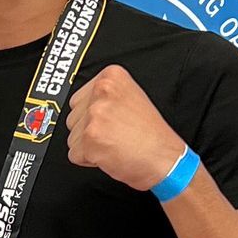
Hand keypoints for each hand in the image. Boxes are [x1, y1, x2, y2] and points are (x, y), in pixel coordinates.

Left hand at [66, 64, 184, 192]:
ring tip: (114, 143)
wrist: (166, 159)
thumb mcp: (131, 97)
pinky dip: (88, 160)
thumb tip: (83, 104)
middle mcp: (101, 91)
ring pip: (72, 137)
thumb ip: (104, 96)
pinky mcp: (90, 138)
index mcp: (111, 76)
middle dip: (88, 131)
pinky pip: (74, 155)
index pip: (78, 99)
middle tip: (114, 133)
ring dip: (88, 146)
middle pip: (72, 118)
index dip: (92, 116)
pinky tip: (110, 154)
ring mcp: (95, 114)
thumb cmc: (152, 135)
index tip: (111, 121)